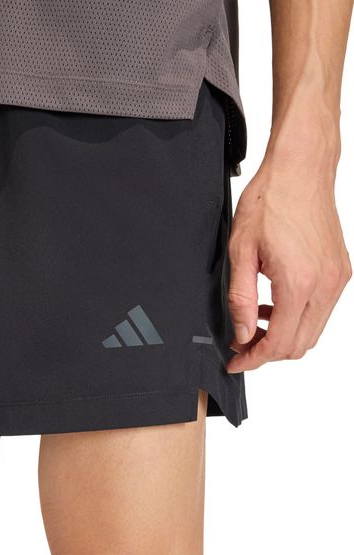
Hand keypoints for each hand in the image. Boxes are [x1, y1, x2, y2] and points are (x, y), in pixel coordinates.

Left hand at [226, 142, 351, 372]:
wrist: (300, 170)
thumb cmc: (270, 201)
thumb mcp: (240, 252)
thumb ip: (240, 299)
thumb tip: (241, 333)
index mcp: (299, 283)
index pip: (278, 343)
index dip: (254, 359)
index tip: (236, 360)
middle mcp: (325, 286)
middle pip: (299, 345)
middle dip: (267, 351)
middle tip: (241, 341)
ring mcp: (337, 279)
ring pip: (311, 331)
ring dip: (282, 334)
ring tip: (253, 318)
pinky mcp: (340, 272)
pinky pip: (320, 311)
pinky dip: (296, 317)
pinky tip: (272, 302)